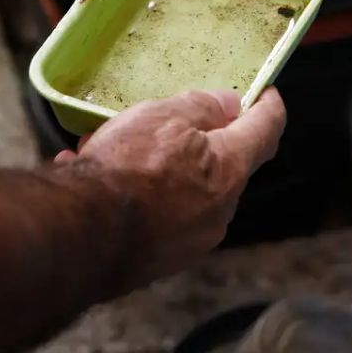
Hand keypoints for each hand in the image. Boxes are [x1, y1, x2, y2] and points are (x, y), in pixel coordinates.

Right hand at [54, 88, 285, 286]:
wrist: (83, 236)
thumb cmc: (127, 169)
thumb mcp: (163, 117)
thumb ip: (202, 107)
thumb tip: (229, 105)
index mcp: (230, 169)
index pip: (267, 130)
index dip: (268, 106)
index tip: (265, 93)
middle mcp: (220, 210)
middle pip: (223, 165)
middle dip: (199, 141)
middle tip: (167, 121)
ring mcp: (192, 240)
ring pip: (184, 190)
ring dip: (159, 168)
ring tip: (112, 150)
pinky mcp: (162, 259)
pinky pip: (157, 215)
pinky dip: (137, 196)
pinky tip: (96, 180)